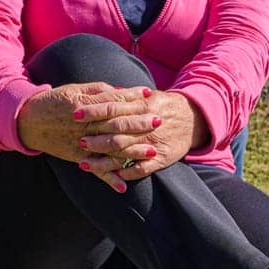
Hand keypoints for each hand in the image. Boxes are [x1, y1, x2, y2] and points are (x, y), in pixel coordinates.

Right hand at [16, 82, 149, 167]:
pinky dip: (108, 179)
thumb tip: (122, 92)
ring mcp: (81, 143)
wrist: (28, 121)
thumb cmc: (54, 101)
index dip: (133, 97)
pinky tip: (123, 186)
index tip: (151, 95)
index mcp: (85, 105)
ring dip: (132, 151)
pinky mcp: (77, 157)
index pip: (114, 101)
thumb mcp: (74, 89)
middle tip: (159, 121)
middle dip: (139, 123)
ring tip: (152, 151)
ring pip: (110, 148)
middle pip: (117, 124)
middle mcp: (85, 125)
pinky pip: (95, 170)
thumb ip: (99, 91)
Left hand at [73, 90, 208, 187]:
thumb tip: (103, 92)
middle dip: (96, 138)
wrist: (194, 118)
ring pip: (125, 153)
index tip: (75, 113)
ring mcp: (154, 143)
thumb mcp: (148, 96)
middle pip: (117, 132)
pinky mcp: (162, 158)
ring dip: (104, 160)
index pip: (113, 107)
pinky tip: (112, 176)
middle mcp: (147, 125)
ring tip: (84, 164)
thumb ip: (127, 96)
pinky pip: (143, 168)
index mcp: (142, 106)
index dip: (93, 111)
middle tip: (78, 140)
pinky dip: (127, 172)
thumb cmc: (164, 106)